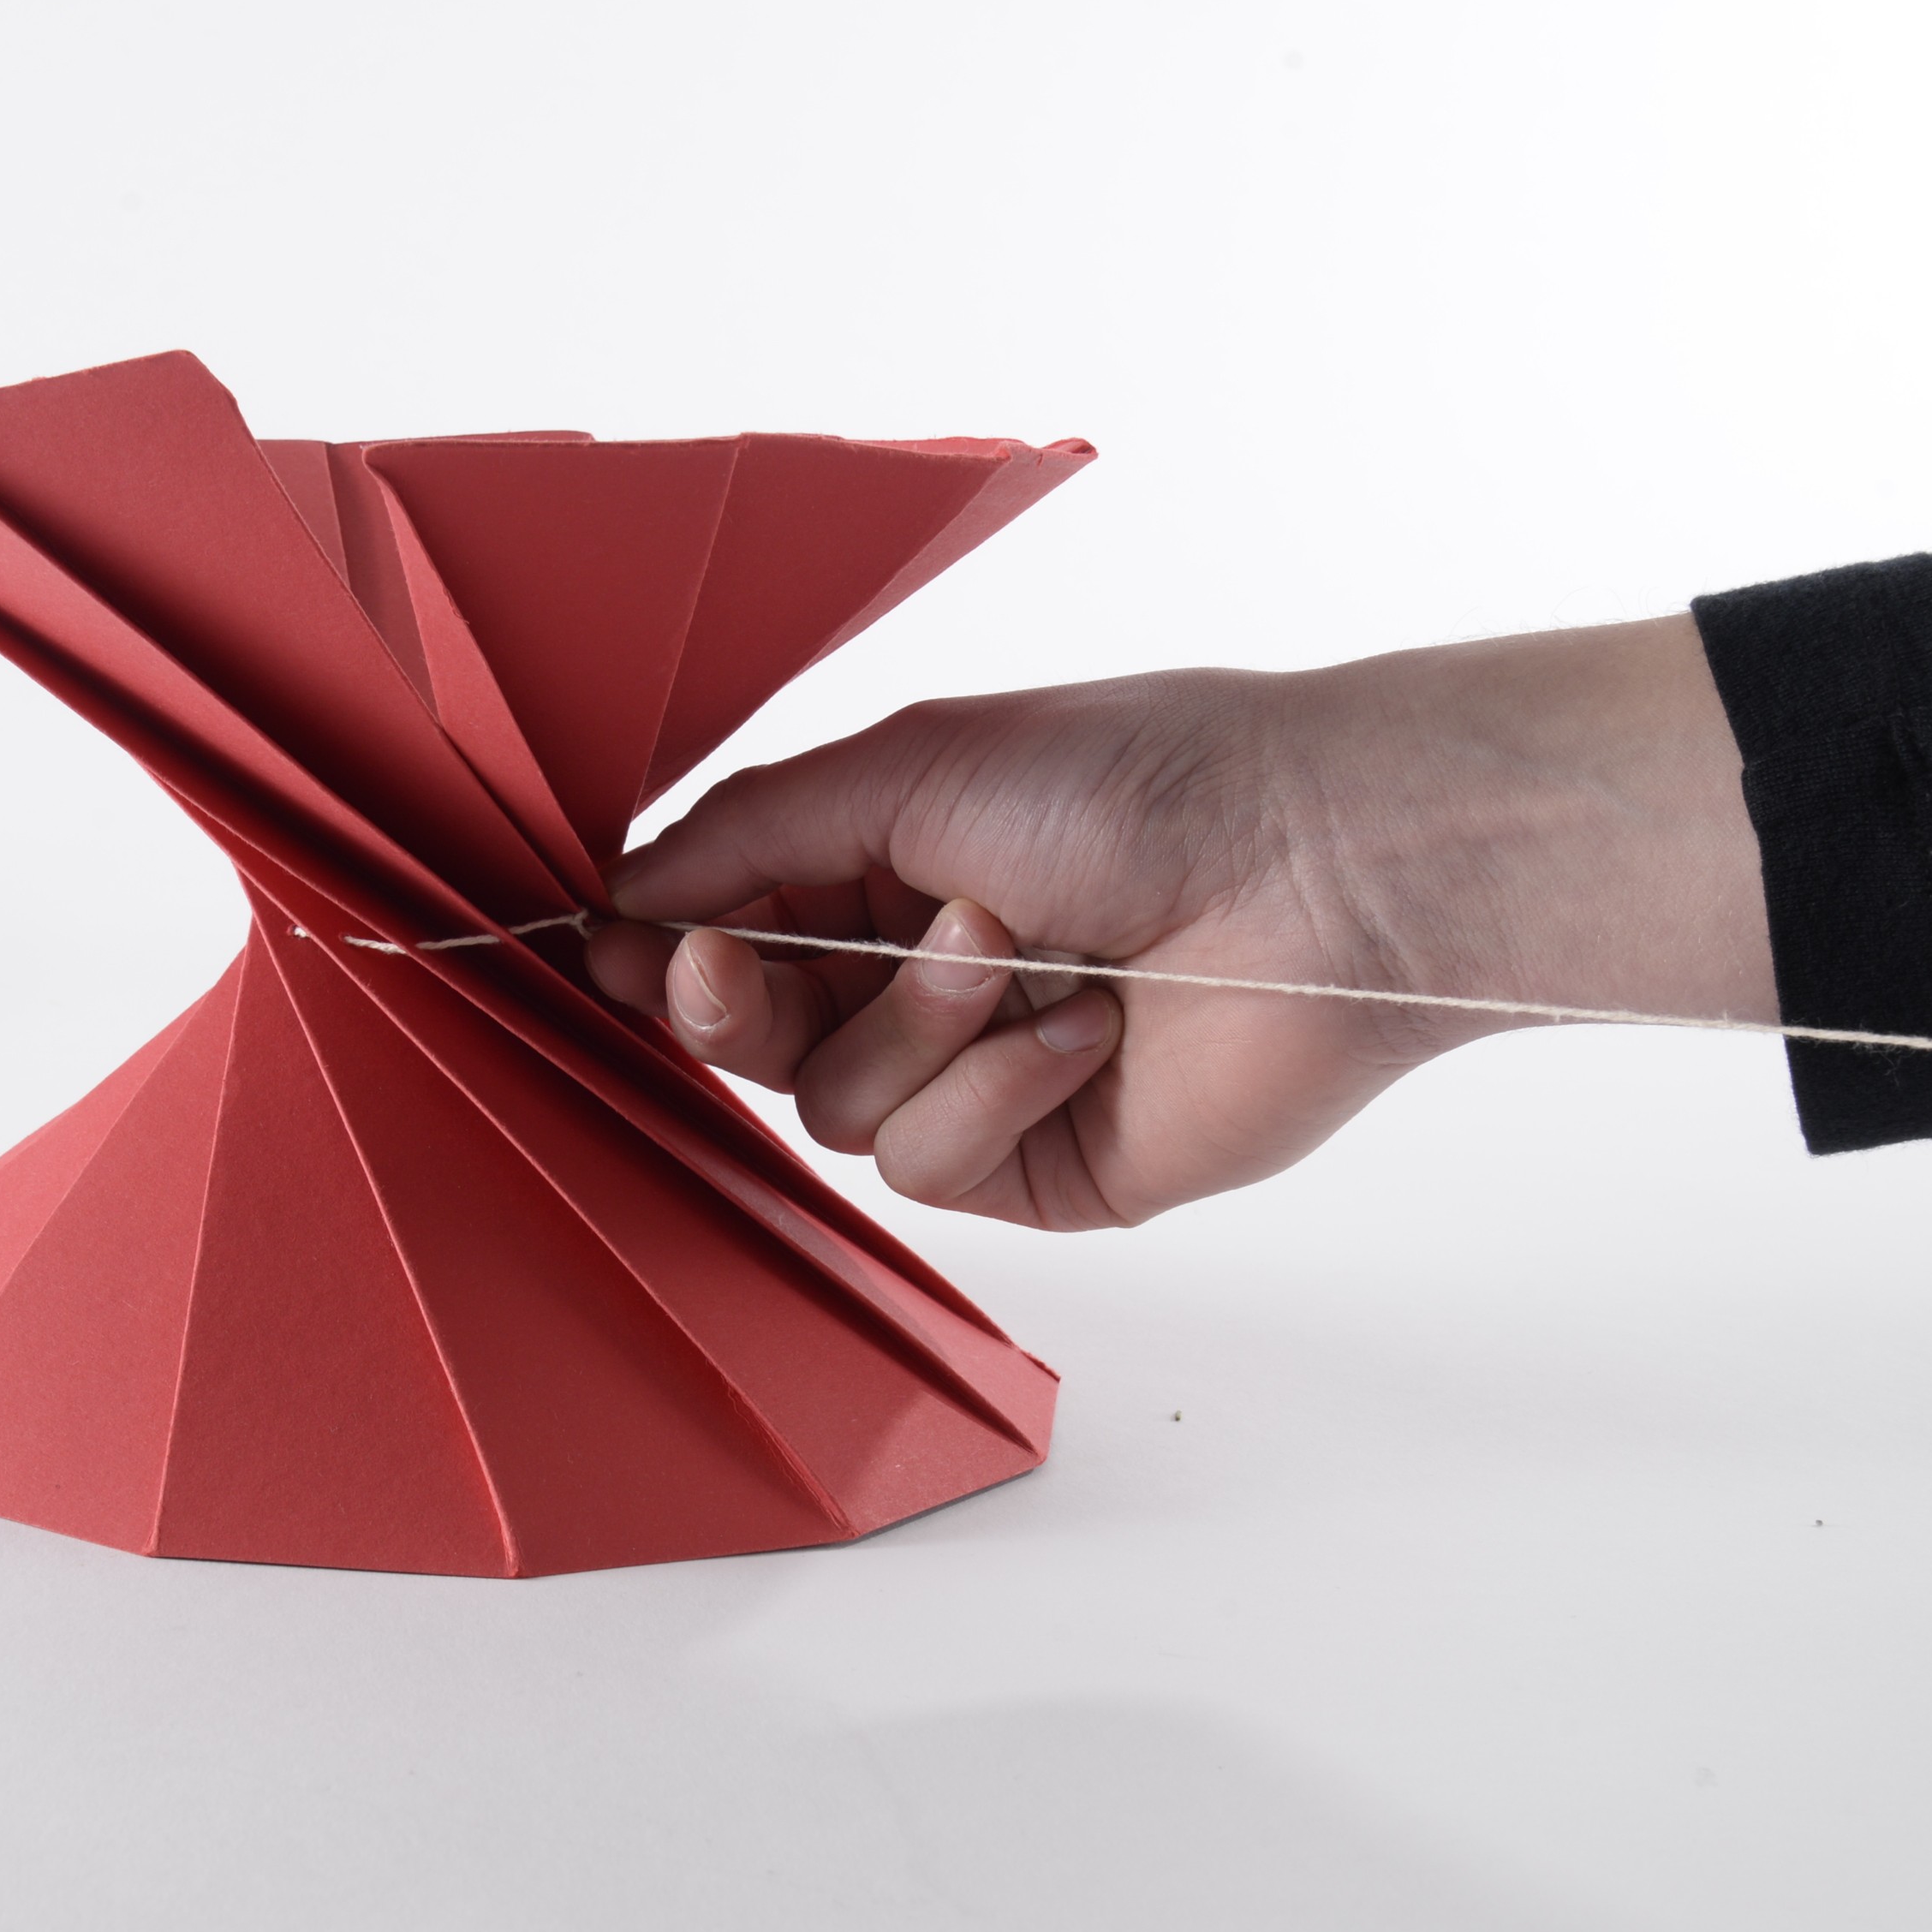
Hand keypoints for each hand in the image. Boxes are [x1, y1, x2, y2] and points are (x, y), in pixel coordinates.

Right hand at [586, 615, 1775, 1227]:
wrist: (1317, 878)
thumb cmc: (1142, 784)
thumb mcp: (913, 765)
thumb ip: (751, 830)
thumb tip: (619, 891)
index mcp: (879, 866)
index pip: (718, 932)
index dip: (658, 952)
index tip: (614, 949)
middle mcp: (913, 977)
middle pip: (746, 1037)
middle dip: (736, 1001)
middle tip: (736, 966)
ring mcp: (971, 1077)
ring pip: (831, 1108)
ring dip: (913, 1024)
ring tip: (1017, 950)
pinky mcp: (1033, 1164)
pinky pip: (929, 1166)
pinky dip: (992, 1089)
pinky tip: (1083, 1031)